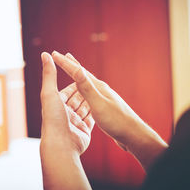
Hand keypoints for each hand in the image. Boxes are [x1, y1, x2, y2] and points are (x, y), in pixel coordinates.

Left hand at [40, 52, 95, 189]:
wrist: (62, 144)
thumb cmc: (53, 118)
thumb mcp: (50, 92)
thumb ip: (49, 74)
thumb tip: (44, 54)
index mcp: (55, 105)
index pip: (67, 91)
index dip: (76, 82)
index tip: (84, 74)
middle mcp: (64, 114)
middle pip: (78, 99)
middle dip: (86, 92)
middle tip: (97, 83)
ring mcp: (74, 123)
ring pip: (85, 109)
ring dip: (92, 102)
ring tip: (103, 94)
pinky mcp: (83, 131)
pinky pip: (91, 121)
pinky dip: (96, 114)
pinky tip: (104, 108)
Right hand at [51, 51, 167, 169]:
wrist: (134, 136)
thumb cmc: (116, 122)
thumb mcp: (98, 105)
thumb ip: (87, 88)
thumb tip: (77, 70)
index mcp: (98, 88)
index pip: (78, 72)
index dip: (65, 63)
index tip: (54, 54)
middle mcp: (101, 90)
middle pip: (83, 75)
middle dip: (72, 65)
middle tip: (64, 56)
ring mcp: (104, 98)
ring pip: (87, 84)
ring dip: (78, 77)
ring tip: (73, 72)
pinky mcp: (106, 107)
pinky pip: (90, 94)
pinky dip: (83, 90)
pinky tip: (86, 94)